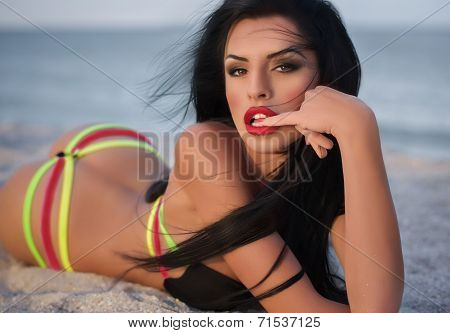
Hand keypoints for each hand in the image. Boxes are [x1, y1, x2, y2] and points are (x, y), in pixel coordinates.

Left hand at [252, 85, 372, 157]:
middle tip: (328, 130)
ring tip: (327, 131)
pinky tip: (257, 124)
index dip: (317, 118)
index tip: (326, 121)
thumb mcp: (341, 108)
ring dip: (314, 132)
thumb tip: (321, 121)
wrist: (353, 118)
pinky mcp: (302, 117)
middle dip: (314, 126)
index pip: (312, 107)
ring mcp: (306, 105)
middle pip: (306, 115)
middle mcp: (310, 94)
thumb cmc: (352, 115)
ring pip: (304, 123)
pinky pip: (282, 119)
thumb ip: (328, 111)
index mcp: (320, 89)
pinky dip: (269, 122)